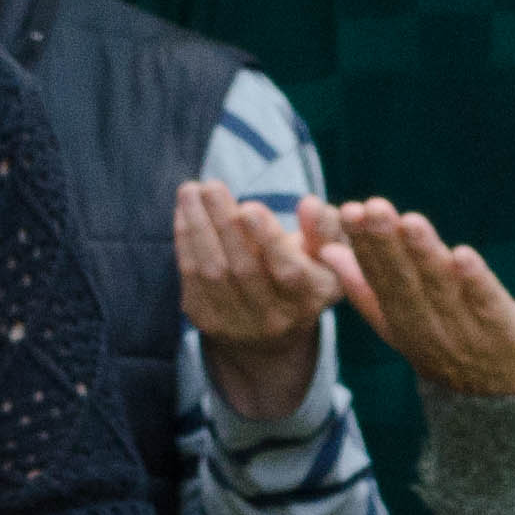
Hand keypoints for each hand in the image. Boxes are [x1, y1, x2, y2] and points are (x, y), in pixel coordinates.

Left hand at [177, 180, 340, 422]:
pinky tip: (184, 212)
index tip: (250, 207)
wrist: (274, 328)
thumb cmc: (306, 271)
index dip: (267, 240)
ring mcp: (239, 324)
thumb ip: (324, 226)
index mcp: (311, 298)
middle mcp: (276, 318)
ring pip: (212, 272)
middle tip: (211, 186)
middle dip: (225, 223)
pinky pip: (191, 278)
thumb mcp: (329, 252)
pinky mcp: (209, 321)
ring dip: (198, 228)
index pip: (288, 272)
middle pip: (244, 269)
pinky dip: (186, 241)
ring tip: (191, 190)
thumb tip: (310, 205)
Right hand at [317, 199, 514, 401]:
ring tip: (411, 221)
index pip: (378, 277)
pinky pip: (486, 301)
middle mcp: (427, 324)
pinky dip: (474, 280)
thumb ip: (365, 288)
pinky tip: (463, 255)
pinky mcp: (502, 326)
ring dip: (425, 253)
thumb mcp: (398, 323)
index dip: (363, 245)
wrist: (499, 397)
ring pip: (441, 287)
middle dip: (387, 242)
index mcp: (399, 319)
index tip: (349, 211)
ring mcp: (464, 327)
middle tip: (373, 207)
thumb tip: (328, 250)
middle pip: (404, 281)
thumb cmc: (443, 344)